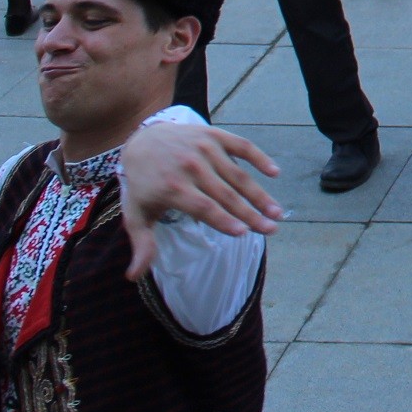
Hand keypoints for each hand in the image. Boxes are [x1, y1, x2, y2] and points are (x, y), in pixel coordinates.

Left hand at [116, 119, 282, 279]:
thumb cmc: (143, 183)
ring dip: (260, 194)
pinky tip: (275, 173)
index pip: (203, 207)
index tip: (243, 234)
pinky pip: (241, 146)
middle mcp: (191, 166)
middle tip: (271, 228)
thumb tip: (134, 277)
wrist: (143, 140)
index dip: (223, 220)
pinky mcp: (215, 135)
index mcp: (172, 187)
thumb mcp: (136, 214)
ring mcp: (205, 148)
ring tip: (277, 212)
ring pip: (238, 175)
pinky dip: (259, 158)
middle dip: (251, 213)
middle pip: (226, 194)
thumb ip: (141, 244)